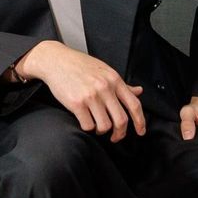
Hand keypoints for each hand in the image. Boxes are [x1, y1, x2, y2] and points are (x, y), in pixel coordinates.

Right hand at [15, 40, 146, 140]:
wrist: (56, 60)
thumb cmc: (80, 65)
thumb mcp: (105, 70)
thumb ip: (122, 84)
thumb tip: (138, 91)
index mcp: (114, 80)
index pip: (134, 105)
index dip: (140, 122)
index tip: (141, 131)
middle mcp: (105, 88)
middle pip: (121, 120)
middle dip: (120, 133)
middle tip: (115, 137)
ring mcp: (91, 96)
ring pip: (105, 126)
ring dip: (102, 131)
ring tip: (97, 126)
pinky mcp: (76, 103)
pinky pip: (88, 125)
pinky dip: (88, 127)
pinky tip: (85, 121)